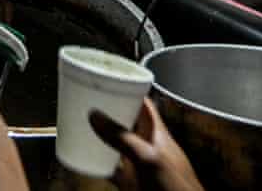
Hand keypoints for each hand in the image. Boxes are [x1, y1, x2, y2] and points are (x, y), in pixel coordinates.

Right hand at [89, 98, 203, 190]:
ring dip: (102, 136)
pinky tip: (87, 159)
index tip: (109, 82)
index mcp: (157, 133)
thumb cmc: (179, 188)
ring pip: (117, 144)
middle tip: (88, 102)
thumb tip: (97, 116)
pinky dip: (98, 162)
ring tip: (82, 125)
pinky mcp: (133, 183)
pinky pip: (111, 168)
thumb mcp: (148, 157)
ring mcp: (140, 164)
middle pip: (126, 121)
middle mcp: (148, 146)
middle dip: (109, 111)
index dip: (128, 90)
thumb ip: (123, 138)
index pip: (143, 104)